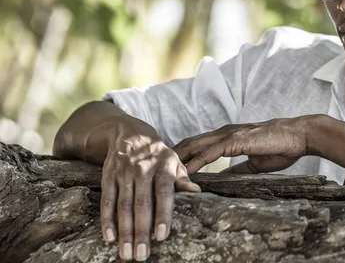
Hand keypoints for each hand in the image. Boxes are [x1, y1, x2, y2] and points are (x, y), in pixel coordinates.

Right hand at [100, 116, 199, 260]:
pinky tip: (109, 237)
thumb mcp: (174, 161)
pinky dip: (107, 220)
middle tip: (141, 255)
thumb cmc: (158, 155)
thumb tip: (197, 192)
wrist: (130, 133)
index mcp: (163, 167)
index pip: (164, 193)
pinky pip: (107, 201)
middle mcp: (143, 170)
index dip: (163, 214)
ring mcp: (124, 174)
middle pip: (141, 204)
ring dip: (124, 231)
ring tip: (126, 253)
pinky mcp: (108, 177)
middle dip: (141, 231)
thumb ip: (183, 179)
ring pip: (123, 206)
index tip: (161, 236)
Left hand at [173, 115, 320, 174]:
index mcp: (227, 136)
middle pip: (189, 142)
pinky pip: (210, 152)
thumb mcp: (253, 162)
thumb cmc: (280, 147)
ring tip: (159, 169)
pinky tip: (184, 171)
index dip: (180, 153)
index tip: (163, 164)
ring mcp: (229, 135)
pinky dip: (195, 162)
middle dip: (169, 153)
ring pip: (195, 145)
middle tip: (150, 166)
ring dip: (177, 157)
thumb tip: (220, 179)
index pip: (197, 144)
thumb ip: (236, 169)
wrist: (299, 136)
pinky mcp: (236, 140)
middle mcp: (224, 132)